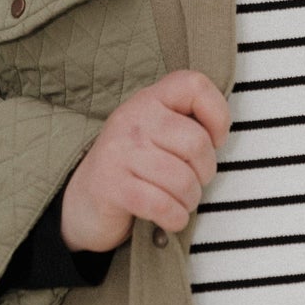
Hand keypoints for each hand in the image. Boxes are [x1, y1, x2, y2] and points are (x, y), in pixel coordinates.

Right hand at [59, 70, 231, 253]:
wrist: (83, 201)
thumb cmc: (134, 168)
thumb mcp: (155, 134)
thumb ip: (185, 124)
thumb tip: (220, 136)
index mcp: (148, 100)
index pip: (194, 85)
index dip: (218, 114)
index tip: (214, 140)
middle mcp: (132, 119)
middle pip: (196, 142)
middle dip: (205, 172)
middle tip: (193, 182)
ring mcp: (119, 152)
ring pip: (182, 179)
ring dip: (190, 200)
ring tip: (180, 201)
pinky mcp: (111, 186)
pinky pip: (162, 205)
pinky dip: (175, 218)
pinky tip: (171, 218)